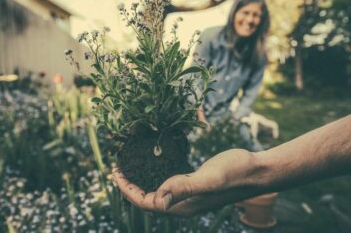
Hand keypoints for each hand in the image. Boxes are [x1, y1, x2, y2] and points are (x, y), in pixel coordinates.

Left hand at [113, 149, 257, 216]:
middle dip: (130, 187)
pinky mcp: (195, 185)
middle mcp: (183, 204)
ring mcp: (189, 195)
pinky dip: (156, 176)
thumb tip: (158, 201)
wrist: (257, 170)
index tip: (115, 172)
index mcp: (182, 206)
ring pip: (157, 192)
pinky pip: (169, 184)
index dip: (127, 190)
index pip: (146, 203)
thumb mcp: (209, 179)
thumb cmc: (236, 174)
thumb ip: (184, 188)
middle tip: (118, 168)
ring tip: (130, 167)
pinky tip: (154, 165)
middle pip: (148, 200)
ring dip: (141, 181)